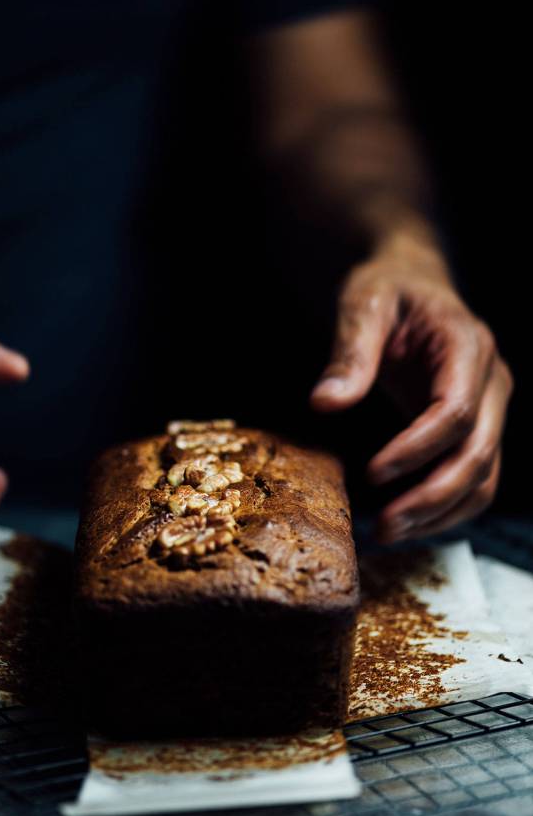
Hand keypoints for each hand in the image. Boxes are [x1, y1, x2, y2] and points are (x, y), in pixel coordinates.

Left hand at [310, 234, 512, 541]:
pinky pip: (475, 479)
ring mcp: (490, 407)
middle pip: (479, 453)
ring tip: (389, 532)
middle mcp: (491, 380)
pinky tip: (407, 522)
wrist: (413, 283)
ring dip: (441, 513)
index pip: (456, 410)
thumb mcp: (363, 304)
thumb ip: (349, 352)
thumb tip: (324, 402)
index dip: (417, 448)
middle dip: (432, 496)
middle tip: (383, 526)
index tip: (372, 473)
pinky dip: (446, 508)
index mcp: (467, 345)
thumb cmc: (389, 289)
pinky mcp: (476, 428)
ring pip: (484, 477)